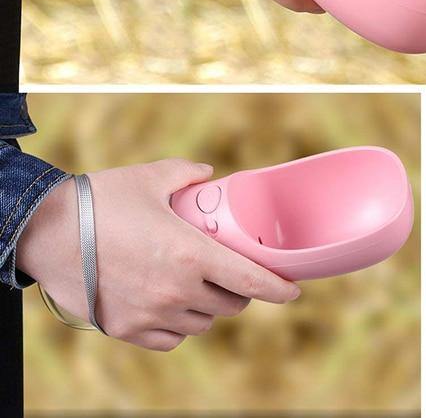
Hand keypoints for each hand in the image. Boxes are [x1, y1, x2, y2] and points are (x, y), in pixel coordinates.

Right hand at [16, 159, 300, 350]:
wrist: (46, 233)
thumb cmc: (101, 201)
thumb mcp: (151, 177)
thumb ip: (187, 174)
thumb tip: (208, 172)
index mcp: (190, 254)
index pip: (250, 280)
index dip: (277, 288)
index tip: (293, 291)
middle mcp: (175, 291)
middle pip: (229, 304)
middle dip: (239, 291)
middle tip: (234, 274)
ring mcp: (150, 315)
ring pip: (202, 322)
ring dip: (209, 307)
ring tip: (202, 286)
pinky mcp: (126, 329)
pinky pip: (170, 338)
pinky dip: (180, 325)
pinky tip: (175, 306)